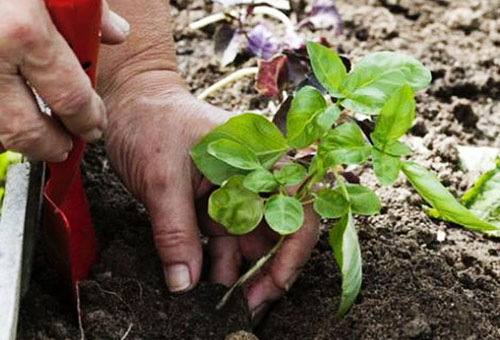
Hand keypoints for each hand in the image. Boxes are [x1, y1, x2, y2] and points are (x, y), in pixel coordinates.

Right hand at [0, 0, 128, 160]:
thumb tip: (116, 34)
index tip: (93, 126)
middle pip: (22, 130)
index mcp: (21, 30)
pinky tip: (7, 109)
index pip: (70, 99)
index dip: (87, 120)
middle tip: (64, 146)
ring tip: (36, 136)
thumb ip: (86, 9)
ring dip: (14, 138)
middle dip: (50, 145)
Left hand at [103, 71, 318, 320]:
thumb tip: (184, 283)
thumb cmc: (150, 122)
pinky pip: (222, 238)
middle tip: (245, 306)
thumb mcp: (162, 178)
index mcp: (258, 157)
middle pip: (275, 230)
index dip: (293, 249)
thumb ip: (175, 232)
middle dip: (264, 271)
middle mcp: (254, 175)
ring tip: (218, 301)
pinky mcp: (214, 202)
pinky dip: (215, 261)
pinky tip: (203, 281)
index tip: (274, 285)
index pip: (294, 206)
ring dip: (236, 271)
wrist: (128, 103)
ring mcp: (234, 190)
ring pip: (247, 240)